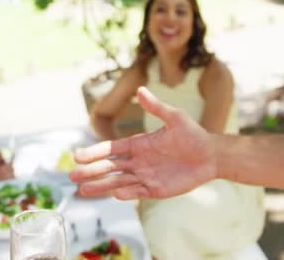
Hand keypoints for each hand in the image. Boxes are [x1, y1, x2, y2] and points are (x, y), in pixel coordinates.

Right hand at [70, 87, 216, 199]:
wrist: (211, 156)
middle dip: (91, 172)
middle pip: (109, 167)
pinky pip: (137, 192)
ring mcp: (145, 176)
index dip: (94, 153)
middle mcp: (138, 161)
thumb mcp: (175, 118)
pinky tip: (114, 194)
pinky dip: (126, 194)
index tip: (78, 156)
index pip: (111, 149)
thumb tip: (140, 89)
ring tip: (82, 190)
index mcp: (138, 144)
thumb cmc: (193, 134)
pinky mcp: (156, 190)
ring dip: (101, 186)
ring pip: (118, 182)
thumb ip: (156, 107)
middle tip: (72, 175)